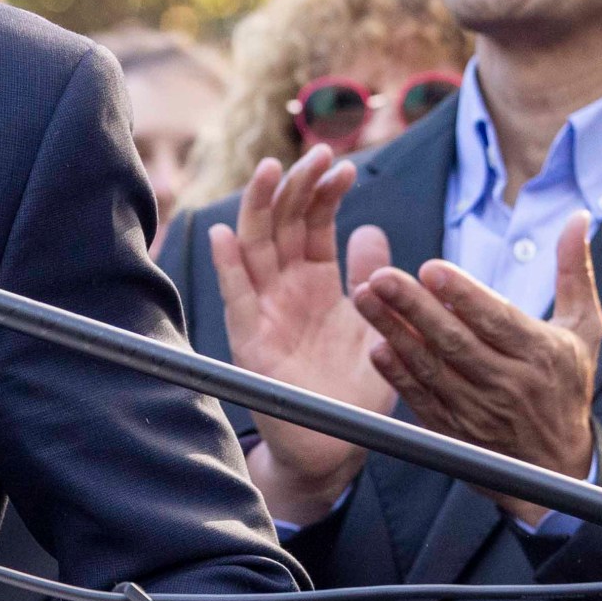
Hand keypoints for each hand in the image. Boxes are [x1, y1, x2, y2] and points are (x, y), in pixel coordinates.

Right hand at [205, 145, 390, 523]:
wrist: (336, 447)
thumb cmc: (354, 389)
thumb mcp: (376, 324)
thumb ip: (372, 278)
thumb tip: (374, 230)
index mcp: (315, 282)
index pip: (313, 223)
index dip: (324, 192)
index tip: (344, 166)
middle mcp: (286, 290)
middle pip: (281, 224)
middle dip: (295, 186)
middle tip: (315, 153)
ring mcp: (265, 312)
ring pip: (255, 249)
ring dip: (259, 208)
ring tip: (269, 170)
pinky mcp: (249, 342)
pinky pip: (236, 298)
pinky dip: (228, 267)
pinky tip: (225, 235)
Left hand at [352, 211, 601, 525]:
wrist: (557, 466)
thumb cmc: (568, 385)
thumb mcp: (585, 329)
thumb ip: (574, 273)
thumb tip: (579, 218)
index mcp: (541, 354)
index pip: (497, 320)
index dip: (464, 295)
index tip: (431, 269)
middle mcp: (509, 383)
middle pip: (456, 342)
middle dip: (415, 308)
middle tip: (381, 278)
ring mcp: (478, 410)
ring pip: (431, 368)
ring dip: (395, 333)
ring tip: (366, 299)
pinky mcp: (454, 431)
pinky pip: (421, 399)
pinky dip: (398, 376)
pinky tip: (377, 348)